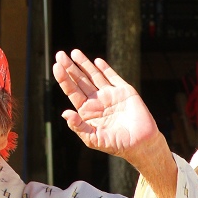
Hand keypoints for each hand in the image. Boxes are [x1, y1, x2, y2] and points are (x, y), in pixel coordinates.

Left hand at [52, 49, 158, 167]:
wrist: (141, 144)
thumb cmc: (116, 144)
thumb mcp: (93, 139)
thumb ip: (78, 126)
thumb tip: (64, 113)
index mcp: (87, 111)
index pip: (72, 92)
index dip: (63, 79)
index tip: (56, 66)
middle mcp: (96, 101)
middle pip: (80, 80)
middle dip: (70, 67)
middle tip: (60, 55)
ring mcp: (110, 95)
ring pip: (94, 75)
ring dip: (84, 64)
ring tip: (74, 52)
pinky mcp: (124, 91)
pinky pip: (113, 77)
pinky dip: (105, 68)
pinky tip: (97, 61)